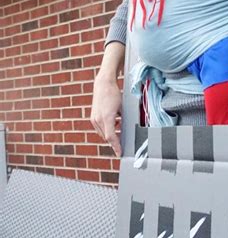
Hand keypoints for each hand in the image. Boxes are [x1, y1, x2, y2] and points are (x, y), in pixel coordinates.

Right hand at [90, 42, 124, 156]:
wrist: (103, 84)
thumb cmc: (114, 94)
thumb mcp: (122, 108)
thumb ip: (123, 120)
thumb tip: (124, 130)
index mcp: (107, 118)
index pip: (111, 137)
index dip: (116, 146)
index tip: (119, 153)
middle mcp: (98, 120)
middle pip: (107, 137)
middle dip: (114, 141)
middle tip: (122, 144)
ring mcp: (94, 119)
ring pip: (103, 133)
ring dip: (110, 134)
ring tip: (119, 131)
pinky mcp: (93, 117)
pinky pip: (100, 128)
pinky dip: (107, 128)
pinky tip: (114, 123)